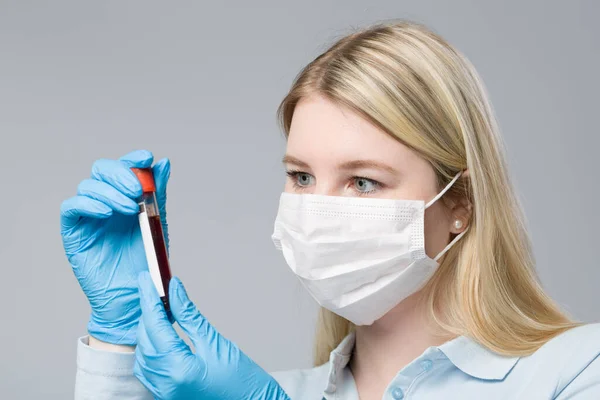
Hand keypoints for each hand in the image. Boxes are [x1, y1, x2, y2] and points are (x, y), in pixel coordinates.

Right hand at [60, 150, 170, 344]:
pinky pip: (71, 208)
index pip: (123, 167)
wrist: (134, 295)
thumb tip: (163, 163)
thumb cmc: (146, 262)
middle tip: (137, 190)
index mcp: (126, 197)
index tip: (146, 158)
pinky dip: (88, 204)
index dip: (132, 158)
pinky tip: (106, 213)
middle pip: (102, 170)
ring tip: (130, 209)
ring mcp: (88, 216)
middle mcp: (105, 202)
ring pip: (88, 186)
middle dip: (120, 174)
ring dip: (109, 192)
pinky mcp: (73, 232)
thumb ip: (158, 194)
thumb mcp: (157, 223)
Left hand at [134, 272, 289, 399]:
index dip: (149, 299)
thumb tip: (176, 291)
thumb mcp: (216, 343)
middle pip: (145, 339)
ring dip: (149, 330)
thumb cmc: (243, 383)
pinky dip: (151, 348)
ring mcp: (163, 392)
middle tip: (157, 290)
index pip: (155, 325)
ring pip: (143, 354)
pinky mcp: (166, 395)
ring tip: (161, 310)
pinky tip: (161, 335)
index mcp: (178, 369)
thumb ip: (190, 316)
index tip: (146, 279)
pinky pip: (148, 368)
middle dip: (149, 313)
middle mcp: (165, 384)